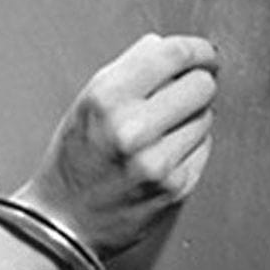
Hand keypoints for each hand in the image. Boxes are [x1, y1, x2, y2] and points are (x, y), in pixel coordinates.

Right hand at [17, 33, 218, 259]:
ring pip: (207, 117)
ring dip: (192, 118)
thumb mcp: (87, 102)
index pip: (174, 55)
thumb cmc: (73, 162)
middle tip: (184, 92)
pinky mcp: (175, 187)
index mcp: (106, 97)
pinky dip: (190, 146)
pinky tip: (164, 153)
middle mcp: (132, 128)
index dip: (197, 49)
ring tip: (162, 131)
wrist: (63, 222)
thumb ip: (128, 69)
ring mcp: (157, 160)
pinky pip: (204, 148)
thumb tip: (166, 46)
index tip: (204, 53)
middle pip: (202, 84)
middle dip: (197, 84)